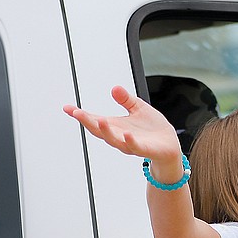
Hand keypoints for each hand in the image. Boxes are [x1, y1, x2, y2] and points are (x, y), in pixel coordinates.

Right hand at [63, 85, 181, 164]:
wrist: (170, 146)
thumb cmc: (153, 129)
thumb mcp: (139, 108)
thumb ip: (126, 99)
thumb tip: (114, 88)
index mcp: (116, 126)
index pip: (94, 120)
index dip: (81, 115)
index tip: (67, 108)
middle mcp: (119, 136)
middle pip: (99, 131)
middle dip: (87, 122)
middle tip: (77, 113)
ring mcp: (130, 144)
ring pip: (114, 140)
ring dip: (106, 131)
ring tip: (100, 120)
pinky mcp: (144, 149)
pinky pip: (134, 147)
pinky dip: (129, 141)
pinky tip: (126, 133)